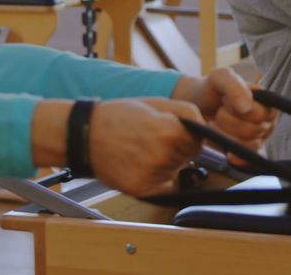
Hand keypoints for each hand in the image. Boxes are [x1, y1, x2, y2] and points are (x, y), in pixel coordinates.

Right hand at [89, 98, 204, 196]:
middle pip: (188, 157)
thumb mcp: (156, 102)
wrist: (85, 134)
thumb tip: (205, 127)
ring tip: (143, 149)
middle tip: (153, 139)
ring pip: (176, 171)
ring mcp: (151, 175)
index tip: (174, 131)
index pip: (198, 142)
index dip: (189, 136)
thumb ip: (186, 112)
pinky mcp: (141, 190)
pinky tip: (140, 164)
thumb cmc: (120, 115)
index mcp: (169, 131)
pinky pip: (163, 185)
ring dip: (167, 163)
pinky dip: (157, 177)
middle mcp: (162, 156)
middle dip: (178, 148)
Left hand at [172, 68, 276, 152]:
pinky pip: (249, 160)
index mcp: (266, 101)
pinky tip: (227, 153)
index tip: (224, 103)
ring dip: (228, 137)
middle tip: (217, 114)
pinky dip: (237, 157)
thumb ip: (235, 86)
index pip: (261, 113)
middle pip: (255, 131)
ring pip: (250, 146)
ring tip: (214, 125)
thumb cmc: (211, 89)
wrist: (196, 105)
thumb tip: (247, 107)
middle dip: (230, 123)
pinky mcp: (247, 152)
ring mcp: (258, 137)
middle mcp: (266, 120)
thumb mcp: (220, 77)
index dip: (239, 112)